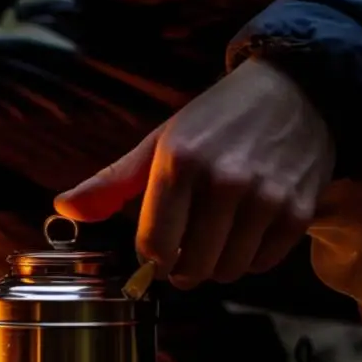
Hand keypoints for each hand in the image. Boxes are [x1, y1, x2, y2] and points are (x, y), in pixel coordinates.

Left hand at [54, 58, 335, 287]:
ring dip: (215, 267)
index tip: (155, 252)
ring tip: (215, 240)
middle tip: (185, 251)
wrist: (295, 90)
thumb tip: (63, 210)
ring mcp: (265, 197)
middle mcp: (224, 181)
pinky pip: (261, 264)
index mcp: (179, 162)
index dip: (150, 259)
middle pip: (191, 267)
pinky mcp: (298, 210)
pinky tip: (245, 232)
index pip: (153, 246)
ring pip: (227, 271)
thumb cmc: (216, 121)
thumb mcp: (159, 143)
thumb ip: (110, 183)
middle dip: (182, 268)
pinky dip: (250, 259)